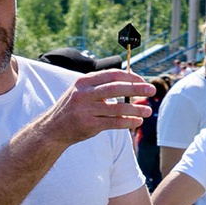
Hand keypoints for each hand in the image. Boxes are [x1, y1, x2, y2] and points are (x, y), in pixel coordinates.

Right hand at [36, 69, 152, 149]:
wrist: (52, 129)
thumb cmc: (73, 108)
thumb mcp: (82, 91)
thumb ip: (101, 86)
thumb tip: (131, 80)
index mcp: (84, 82)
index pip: (112, 75)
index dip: (130, 77)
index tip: (143, 81)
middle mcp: (83, 94)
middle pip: (115, 88)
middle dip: (136, 88)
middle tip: (152, 89)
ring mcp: (85, 110)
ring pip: (117, 107)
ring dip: (135, 108)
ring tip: (148, 110)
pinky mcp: (89, 125)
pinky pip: (113, 122)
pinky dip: (128, 121)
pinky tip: (137, 121)